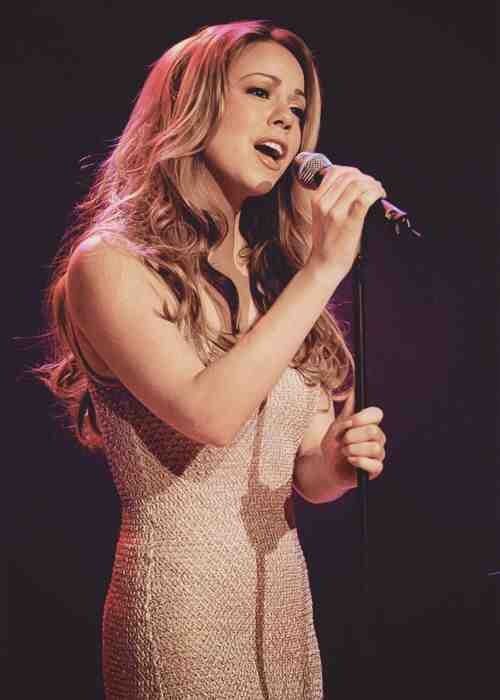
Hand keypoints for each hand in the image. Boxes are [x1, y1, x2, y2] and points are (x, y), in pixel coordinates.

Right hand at [304, 165, 385, 280]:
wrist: (324, 265)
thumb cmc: (326, 243)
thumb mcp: (321, 216)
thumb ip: (331, 200)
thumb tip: (351, 185)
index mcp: (317, 200)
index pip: (334, 172)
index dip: (352, 171)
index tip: (361, 178)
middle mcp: (325, 204)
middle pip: (349, 176)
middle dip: (365, 177)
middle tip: (373, 185)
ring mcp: (336, 213)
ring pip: (358, 185)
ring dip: (373, 184)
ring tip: (378, 191)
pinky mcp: (349, 222)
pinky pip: (365, 199)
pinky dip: (376, 193)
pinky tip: (380, 196)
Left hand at [320, 390, 386, 491]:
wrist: (326, 467)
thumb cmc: (333, 445)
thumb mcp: (336, 426)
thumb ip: (347, 411)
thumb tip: (354, 391)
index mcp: (369, 424)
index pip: (377, 414)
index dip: (363, 417)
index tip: (349, 422)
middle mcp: (377, 437)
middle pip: (373, 431)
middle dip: (352, 436)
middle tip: (341, 441)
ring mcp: (378, 454)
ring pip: (373, 448)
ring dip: (353, 450)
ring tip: (344, 451)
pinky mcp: (376, 469)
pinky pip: (374, 464)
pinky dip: (358, 461)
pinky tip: (350, 460)